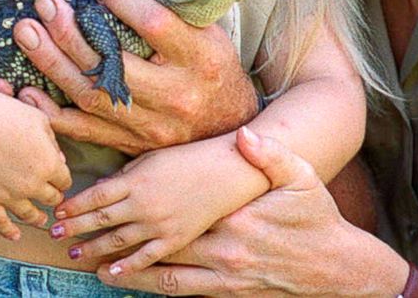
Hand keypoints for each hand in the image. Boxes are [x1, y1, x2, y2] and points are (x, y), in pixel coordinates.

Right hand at [0, 90, 71, 240]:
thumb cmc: (5, 113)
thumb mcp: (40, 120)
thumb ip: (53, 142)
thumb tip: (59, 160)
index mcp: (49, 165)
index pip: (64, 181)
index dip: (62, 179)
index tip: (58, 178)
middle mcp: (33, 185)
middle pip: (51, 199)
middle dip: (53, 197)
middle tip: (51, 196)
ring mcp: (9, 196)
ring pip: (30, 215)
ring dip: (38, 218)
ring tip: (41, 219)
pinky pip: (1, 224)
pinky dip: (10, 232)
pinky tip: (16, 236)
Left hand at [14, 0, 259, 154]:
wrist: (227, 126)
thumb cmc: (211, 64)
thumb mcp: (201, 22)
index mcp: (200, 57)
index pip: (155, 26)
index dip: (124, 3)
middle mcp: (176, 94)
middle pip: (115, 64)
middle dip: (72, 33)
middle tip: (45, 4)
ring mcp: (151, 124)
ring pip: (94, 94)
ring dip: (53, 64)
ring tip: (27, 34)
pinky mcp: (131, 143)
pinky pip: (85, 131)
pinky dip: (53, 114)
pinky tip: (26, 92)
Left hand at [52, 137, 258, 277]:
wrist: (228, 171)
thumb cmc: (190, 157)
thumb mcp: (153, 157)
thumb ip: (127, 174)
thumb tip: (103, 185)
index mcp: (135, 180)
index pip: (95, 196)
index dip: (74, 205)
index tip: (58, 211)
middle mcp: (142, 204)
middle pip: (100, 219)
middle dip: (75, 228)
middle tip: (54, 235)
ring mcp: (158, 224)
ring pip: (117, 240)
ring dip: (93, 247)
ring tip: (75, 254)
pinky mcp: (175, 238)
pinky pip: (146, 256)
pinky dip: (127, 265)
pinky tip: (111, 271)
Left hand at [101, 127, 396, 296]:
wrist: (338, 268)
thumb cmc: (318, 219)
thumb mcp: (302, 180)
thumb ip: (271, 157)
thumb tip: (246, 136)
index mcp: (235, 220)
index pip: (175, 212)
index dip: (138, 208)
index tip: (104, 201)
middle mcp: (225, 251)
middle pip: (160, 245)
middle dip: (119, 241)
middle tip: (80, 237)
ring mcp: (225, 277)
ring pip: (165, 275)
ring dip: (128, 271)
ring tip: (93, 265)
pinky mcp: (228, 292)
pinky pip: (184, 291)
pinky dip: (154, 287)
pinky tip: (131, 284)